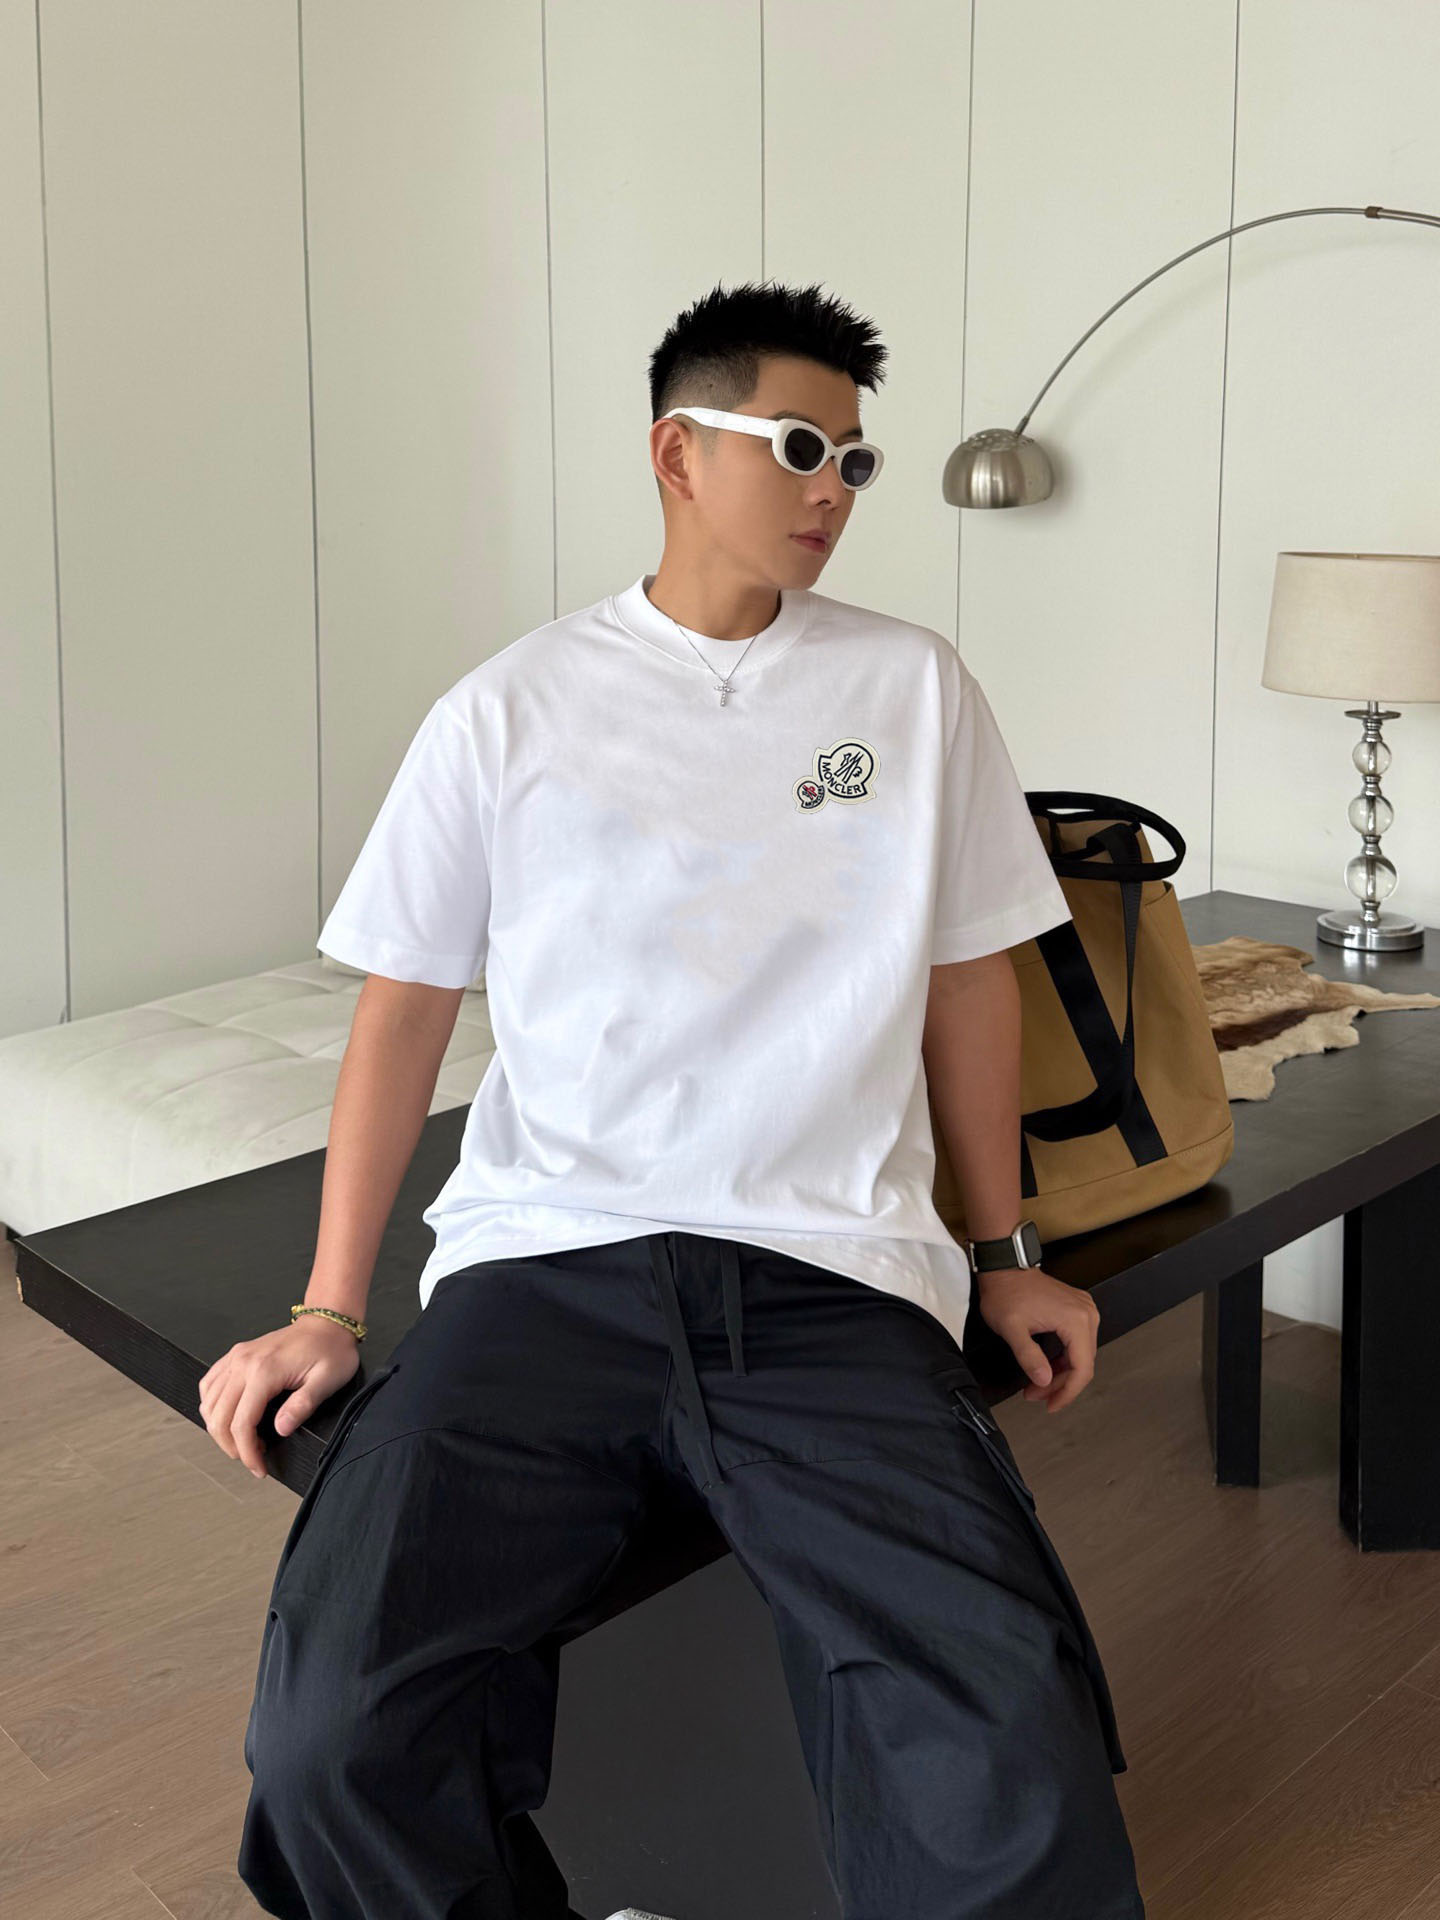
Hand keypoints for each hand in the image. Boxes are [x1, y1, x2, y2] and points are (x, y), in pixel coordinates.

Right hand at [198, 1317, 360, 1479]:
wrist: (326, 1322)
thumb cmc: (330, 1350)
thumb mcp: (327, 1381)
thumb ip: (303, 1405)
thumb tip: (281, 1429)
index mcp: (265, 1371)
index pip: (242, 1424)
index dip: (247, 1453)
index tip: (259, 1468)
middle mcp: (244, 1363)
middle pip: (219, 1417)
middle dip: (232, 1447)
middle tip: (252, 1459)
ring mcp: (236, 1357)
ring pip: (209, 1403)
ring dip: (219, 1429)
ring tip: (243, 1442)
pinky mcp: (235, 1355)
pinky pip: (209, 1384)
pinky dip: (212, 1406)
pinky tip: (227, 1417)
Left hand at [973, 1265, 1099, 1413]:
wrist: (1004, 1268)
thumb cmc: (1006, 1292)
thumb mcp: (1012, 1329)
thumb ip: (1029, 1357)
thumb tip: (1043, 1380)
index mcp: (1075, 1320)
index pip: (1082, 1368)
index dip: (1067, 1393)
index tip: (1052, 1405)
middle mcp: (1086, 1314)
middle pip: (1083, 1363)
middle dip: (1060, 1385)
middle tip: (1037, 1396)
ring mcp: (1084, 1310)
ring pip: (1081, 1355)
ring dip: (1061, 1374)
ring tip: (1038, 1386)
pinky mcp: (1077, 1310)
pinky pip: (1077, 1342)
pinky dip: (1063, 1359)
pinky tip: (1047, 1368)